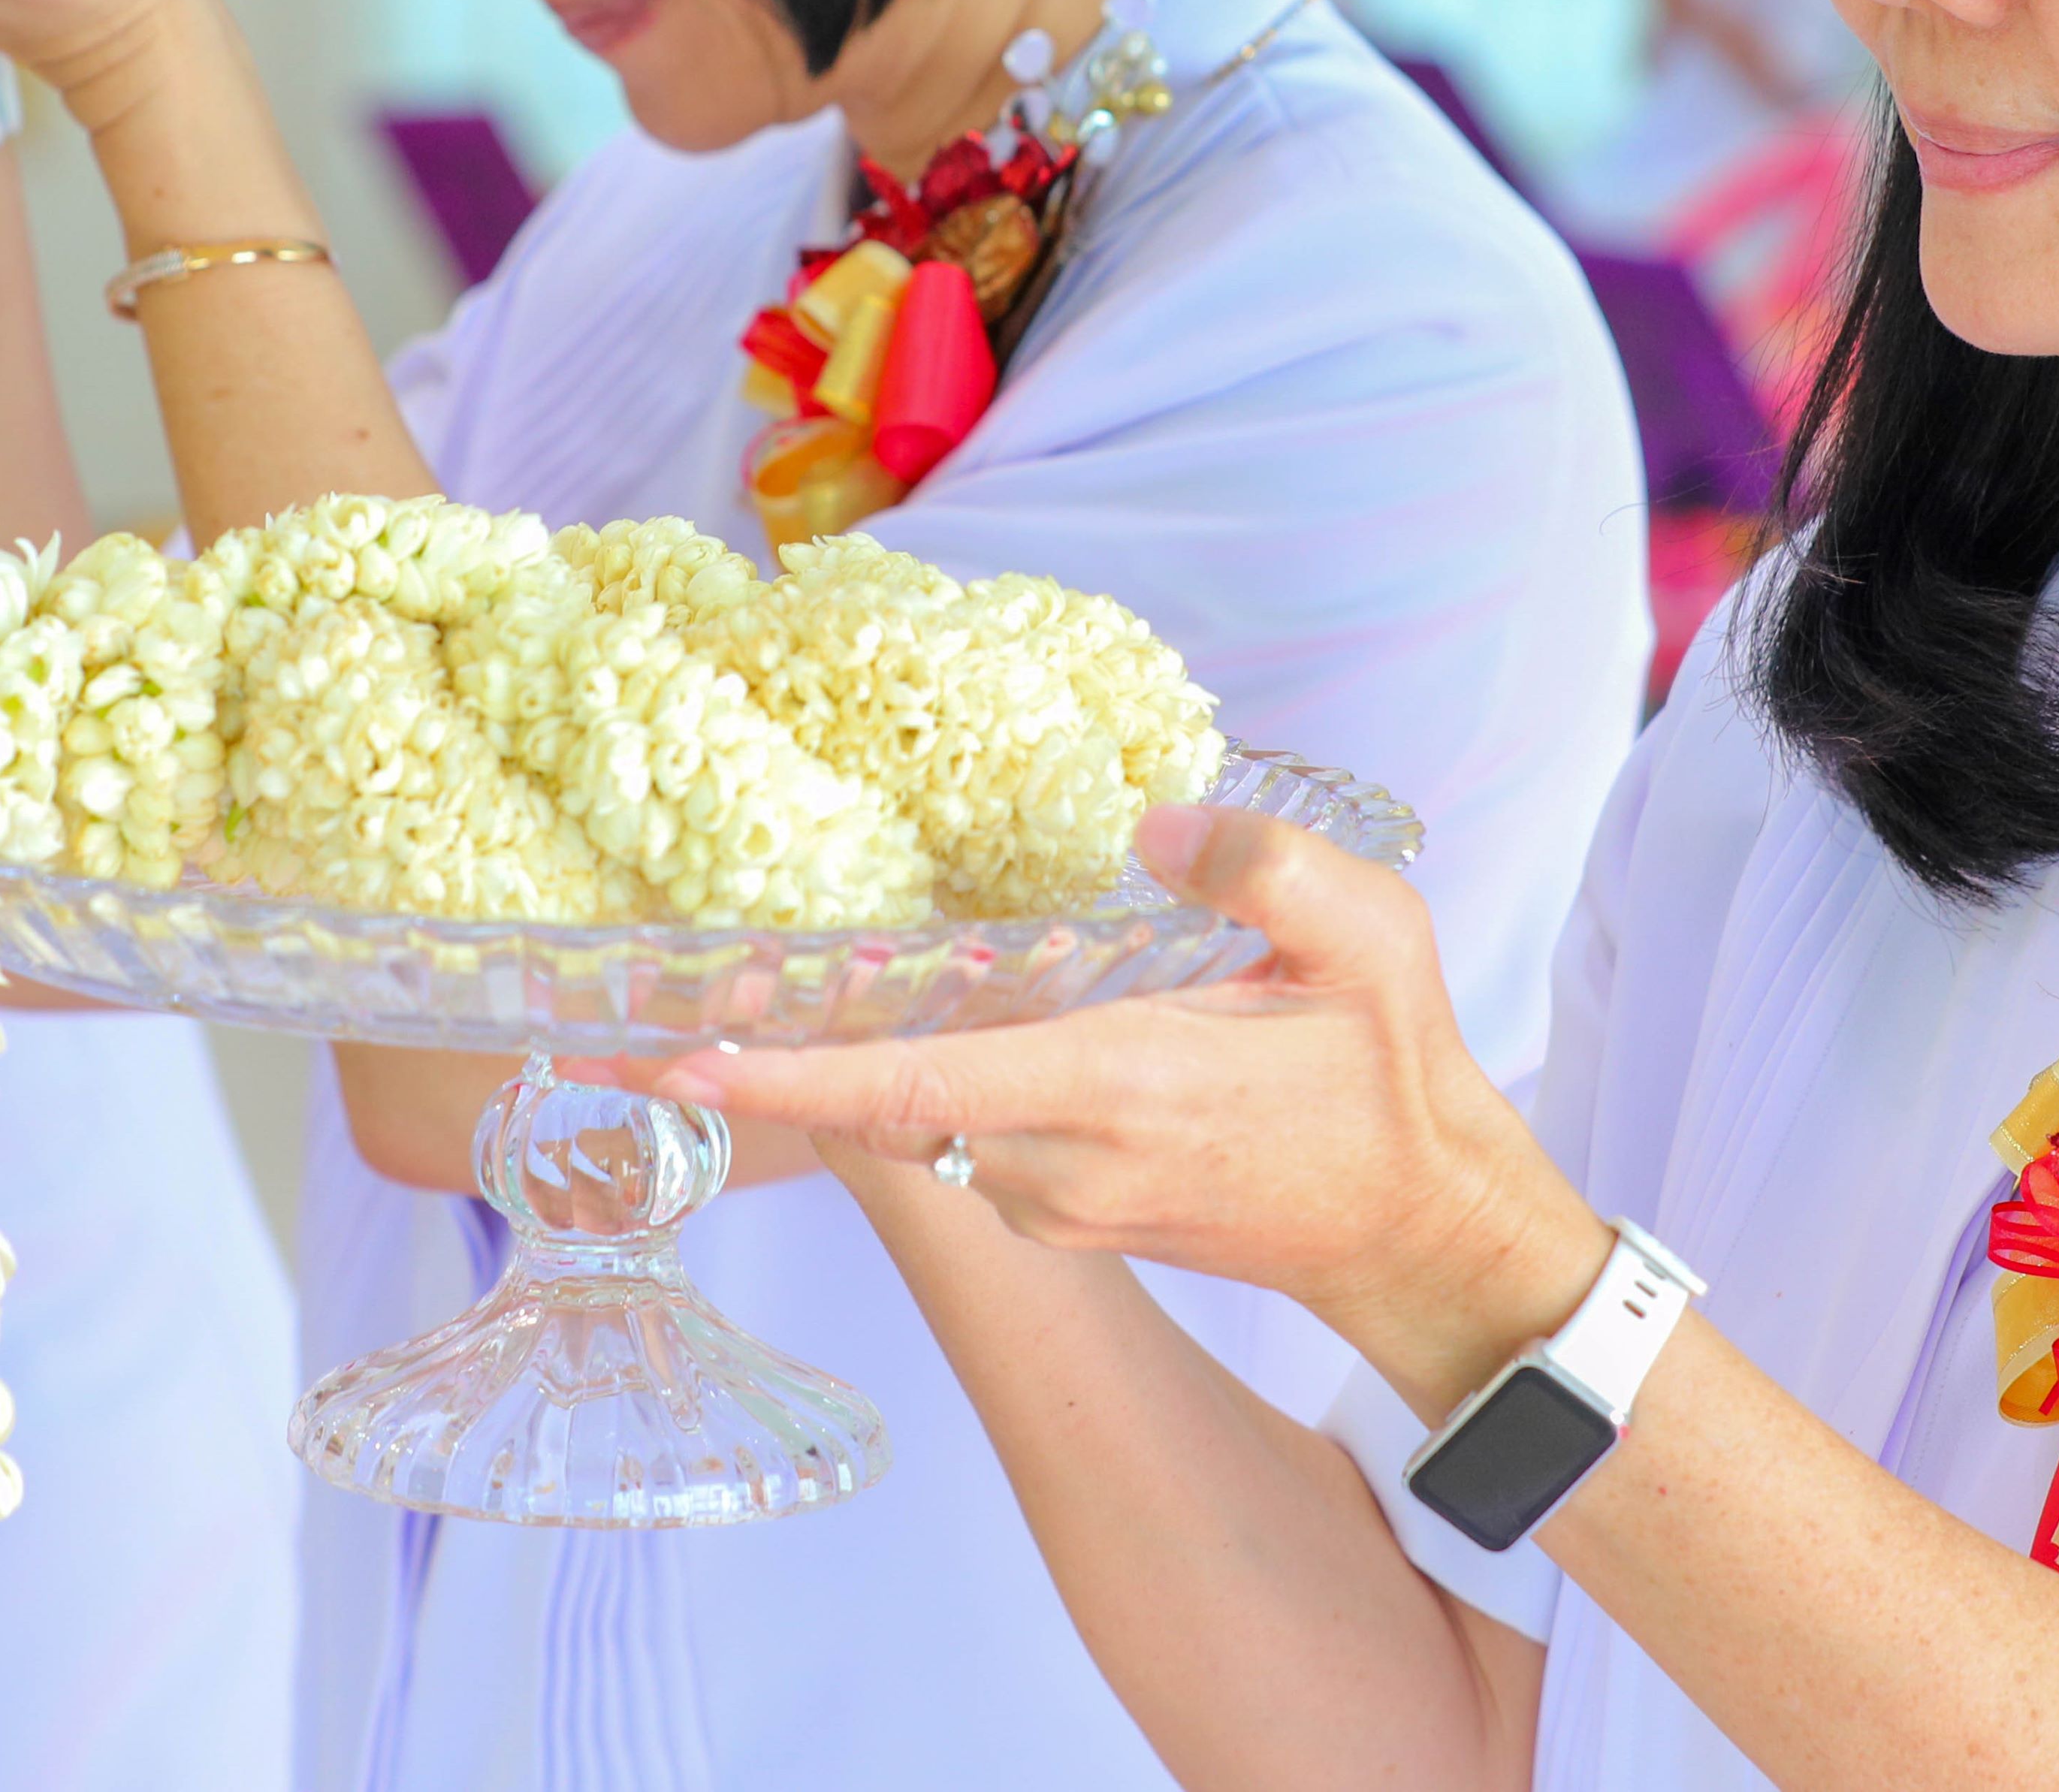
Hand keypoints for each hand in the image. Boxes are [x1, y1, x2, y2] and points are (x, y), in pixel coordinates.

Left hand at [597, 802, 1609, 1403]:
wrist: (1424, 1236)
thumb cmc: (1394, 1084)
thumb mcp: (1372, 941)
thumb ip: (1267, 867)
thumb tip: (1153, 823)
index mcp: (1116, 1086)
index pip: (915, 1082)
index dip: (785, 1073)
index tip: (675, 1053)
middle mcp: (1064, 1158)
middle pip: (880, 1102)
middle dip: (761, 1056)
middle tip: (635, 1001)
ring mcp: (1061, 1197)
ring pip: (919, 1116)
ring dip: (836, 1061)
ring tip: (731, 987)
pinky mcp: (1070, 1208)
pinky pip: (963, 1132)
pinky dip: (910, 1078)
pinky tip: (886, 1011)